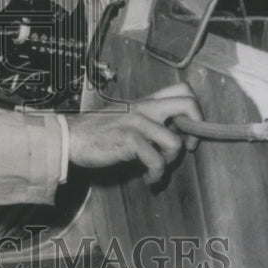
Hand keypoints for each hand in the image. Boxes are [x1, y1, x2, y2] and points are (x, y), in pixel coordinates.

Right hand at [66, 83, 201, 183]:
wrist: (71, 137)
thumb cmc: (97, 131)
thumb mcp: (126, 116)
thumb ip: (148, 118)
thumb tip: (173, 130)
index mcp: (145, 101)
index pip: (182, 90)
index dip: (194, 110)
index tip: (187, 130)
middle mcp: (144, 107)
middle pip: (188, 104)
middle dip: (196, 129)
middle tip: (187, 146)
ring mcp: (137, 122)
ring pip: (175, 142)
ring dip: (171, 162)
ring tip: (157, 168)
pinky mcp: (129, 140)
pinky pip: (157, 161)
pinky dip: (156, 175)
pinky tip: (148, 178)